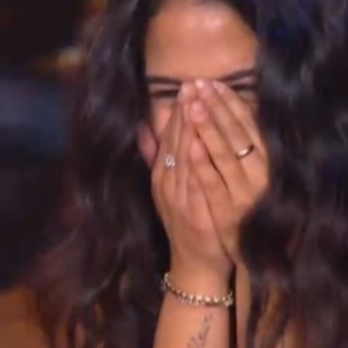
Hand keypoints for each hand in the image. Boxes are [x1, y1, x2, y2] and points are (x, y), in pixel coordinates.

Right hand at [151, 84, 233, 279]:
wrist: (195, 263)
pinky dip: (196, 163)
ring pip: (183, 159)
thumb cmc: (189, 222)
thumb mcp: (172, 189)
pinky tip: (201, 144)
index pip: (168, 138)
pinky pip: (195, 184)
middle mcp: (167, 186)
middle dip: (183, 112)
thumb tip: (145, 129)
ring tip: (196, 104)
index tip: (186, 86)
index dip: (177, 111)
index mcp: (162, 177)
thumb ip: (160, 159)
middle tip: (191, 85)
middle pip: (174, 143)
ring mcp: (179, 200)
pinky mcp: (194, 215)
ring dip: (189, 130)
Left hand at [186, 80, 269, 264]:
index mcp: (265, 162)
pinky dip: (203, 162)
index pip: (247, 125)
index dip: (230, 102)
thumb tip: (223, 115)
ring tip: (194, 103)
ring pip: (224, 153)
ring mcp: (243, 192)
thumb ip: (238, 149)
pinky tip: (192, 144)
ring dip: (208, 126)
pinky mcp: (227, 210)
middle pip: (235, 133)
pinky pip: (213, 182)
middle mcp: (258, 174)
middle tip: (199, 83)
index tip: (213, 82)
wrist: (248, 256)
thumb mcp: (246, 178)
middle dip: (216, 106)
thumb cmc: (242, 212)